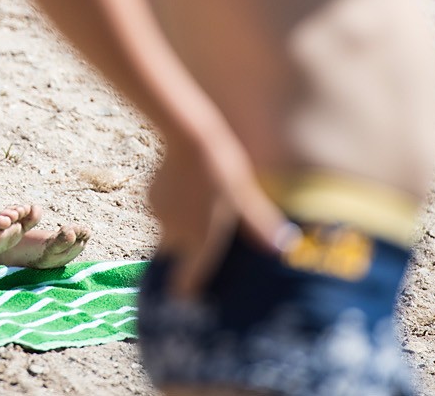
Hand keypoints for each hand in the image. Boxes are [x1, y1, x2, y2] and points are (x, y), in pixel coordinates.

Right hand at [147, 135, 295, 296]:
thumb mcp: (246, 197)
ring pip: (170, 229)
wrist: (188, 136)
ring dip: (182, 223)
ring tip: (201, 200)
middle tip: (207, 234)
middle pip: (178, 255)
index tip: (192, 298)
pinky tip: (188, 185)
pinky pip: (162, 210)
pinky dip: (172, 205)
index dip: (187, 291)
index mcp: (200, 241)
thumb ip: (260, 226)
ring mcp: (160, 215)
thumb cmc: (223, 168)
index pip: (185, 282)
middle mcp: (176, 233)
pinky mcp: (149, 197)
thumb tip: (286, 246)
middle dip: (188, 250)